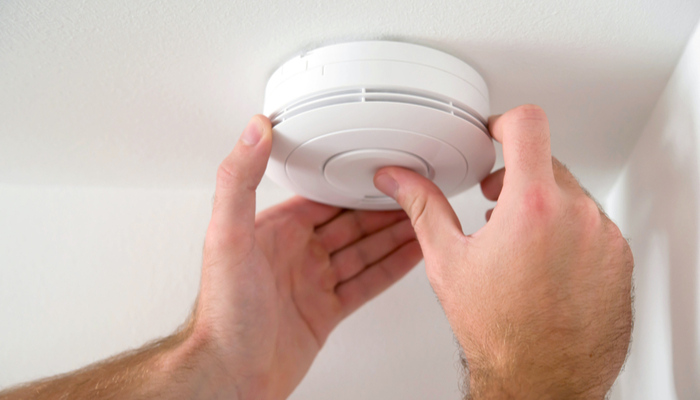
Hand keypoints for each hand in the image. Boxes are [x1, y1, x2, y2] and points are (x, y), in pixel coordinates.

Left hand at [190, 115, 421, 399]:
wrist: (232, 374)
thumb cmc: (224, 312)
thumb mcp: (227, 235)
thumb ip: (239, 180)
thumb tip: (253, 130)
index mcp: (275, 231)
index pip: (323, 197)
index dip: (353, 183)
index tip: (378, 168)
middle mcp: (295, 254)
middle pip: (350, 223)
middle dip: (382, 208)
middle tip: (414, 192)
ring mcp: (312, 283)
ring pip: (363, 251)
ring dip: (393, 235)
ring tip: (423, 218)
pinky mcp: (325, 311)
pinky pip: (366, 283)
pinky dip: (391, 269)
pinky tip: (410, 255)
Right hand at [374, 105, 632, 398]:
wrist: (542, 380)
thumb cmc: (499, 332)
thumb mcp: (448, 261)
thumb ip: (424, 207)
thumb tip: (399, 180)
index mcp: (532, 207)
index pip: (528, 125)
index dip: (505, 122)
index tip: (496, 134)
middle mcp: (577, 216)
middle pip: (547, 161)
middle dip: (517, 176)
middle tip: (495, 204)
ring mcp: (604, 237)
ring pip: (571, 194)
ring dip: (544, 206)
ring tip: (519, 242)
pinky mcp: (618, 258)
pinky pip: (593, 225)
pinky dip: (569, 232)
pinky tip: (545, 264)